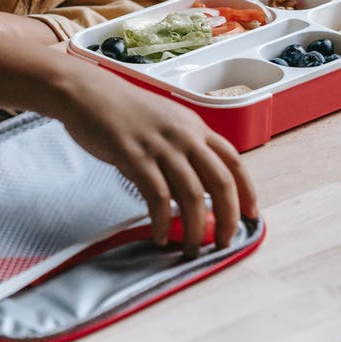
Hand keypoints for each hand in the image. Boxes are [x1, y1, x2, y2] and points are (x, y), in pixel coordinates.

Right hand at [0, 23, 258, 258]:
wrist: (88, 93)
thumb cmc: (125, 111)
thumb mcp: (166, 122)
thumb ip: (185, 149)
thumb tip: (199, 187)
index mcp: (197, 127)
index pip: (233, 161)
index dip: (247, 191)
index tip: (252, 214)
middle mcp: (185, 136)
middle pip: (219, 182)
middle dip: (228, 217)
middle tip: (224, 242)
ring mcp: (161, 146)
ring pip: (191, 194)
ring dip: (193, 227)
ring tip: (189, 248)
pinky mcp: (134, 156)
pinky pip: (156, 197)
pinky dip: (161, 221)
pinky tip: (159, 236)